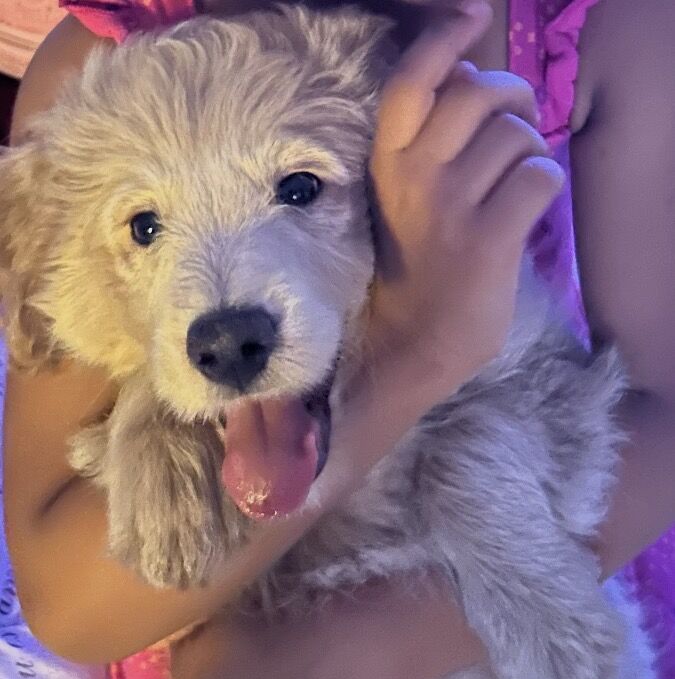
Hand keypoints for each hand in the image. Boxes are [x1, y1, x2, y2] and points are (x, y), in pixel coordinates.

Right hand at [367, 0, 563, 403]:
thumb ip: (427, 145)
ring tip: (514, 185)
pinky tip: (527, 212)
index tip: (471, 19)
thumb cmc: (412, 270)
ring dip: (529, 153)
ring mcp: (450, 209)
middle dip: (511, 100)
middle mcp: (414, 177)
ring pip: (517, 136)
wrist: (411, 345)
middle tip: (515, 127)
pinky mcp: (487, 240)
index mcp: (387, 164)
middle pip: (479, 95)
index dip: (443, 43)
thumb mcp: (400, 200)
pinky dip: (545, 188)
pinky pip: (539, 177)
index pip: (411, 83)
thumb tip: (467, 84)